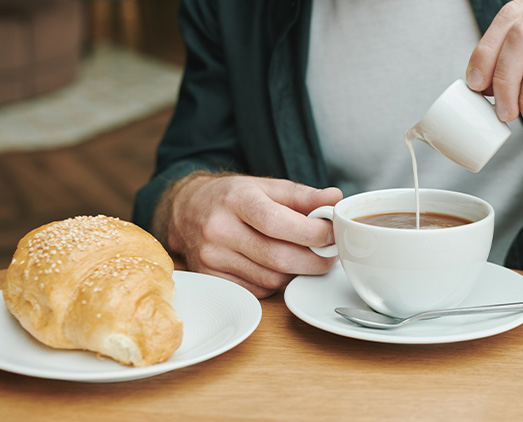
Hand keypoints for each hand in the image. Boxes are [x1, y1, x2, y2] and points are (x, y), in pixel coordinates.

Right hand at [163, 173, 342, 297]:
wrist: (186, 210)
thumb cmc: (233, 197)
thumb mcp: (267, 186)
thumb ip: (303, 195)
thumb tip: (335, 200)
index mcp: (236, 200)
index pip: (278, 222)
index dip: (312, 233)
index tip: (332, 234)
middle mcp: (219, 229)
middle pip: (278, 257)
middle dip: (314, 260)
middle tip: (330, 254)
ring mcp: (211, 257)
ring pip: (271, 279)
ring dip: (297, 273)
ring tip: (306, 258)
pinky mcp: (211, 278)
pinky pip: (258, 290)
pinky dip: (276, 282)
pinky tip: (279, 267)